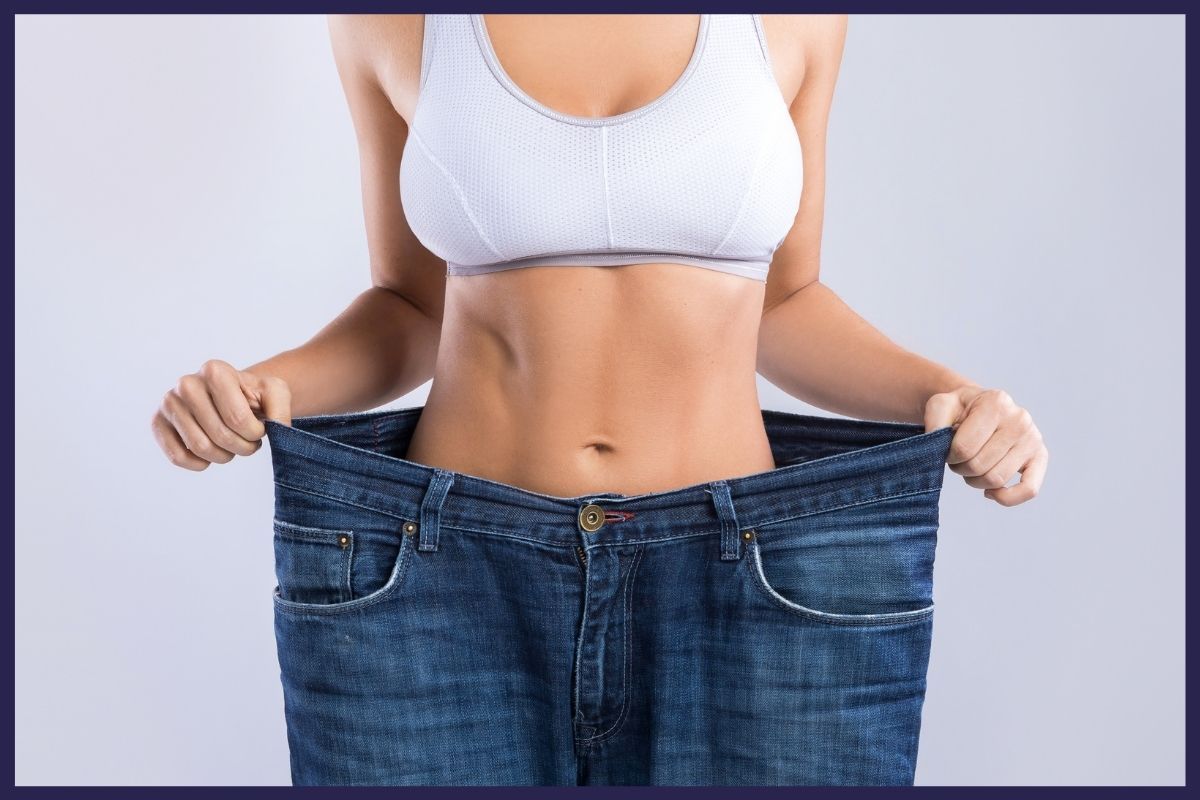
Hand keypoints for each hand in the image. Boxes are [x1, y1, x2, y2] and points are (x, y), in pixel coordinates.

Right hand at [150, 359, 291, 470]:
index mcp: (215, 370)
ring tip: (231, 446)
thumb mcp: (275, 393)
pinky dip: (199, 463)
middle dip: (242, 447)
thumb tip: (277, 430)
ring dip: (223, 456)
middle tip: (248, 443)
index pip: (238, 419)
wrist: (230, 397)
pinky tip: (210, 454)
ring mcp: (169, 402)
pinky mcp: (157, 422)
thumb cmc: (252, 396)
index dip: (255, 434)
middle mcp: (186, 383)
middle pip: (219, 435)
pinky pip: (178, 456)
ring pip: (199, 447)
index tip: (259, 429)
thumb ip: (281, 409)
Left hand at [924, 385, 1047, 505]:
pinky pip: (1029, 490)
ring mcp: (1032, 438)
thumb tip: (939, 446)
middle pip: (979, 466)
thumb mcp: (940, 404)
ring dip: (976, 481)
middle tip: (958, 459)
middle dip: (961, 468)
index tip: (947, 449)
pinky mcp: (1040, 457)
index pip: (964, 448)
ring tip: (971, 466)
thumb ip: (935, 422)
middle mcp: (1019, 419)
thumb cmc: (960, 409)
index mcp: (996, 402)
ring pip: (996, 479)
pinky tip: (990, 492)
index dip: (949, 455)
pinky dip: (1006, 498)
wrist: (980, 406)